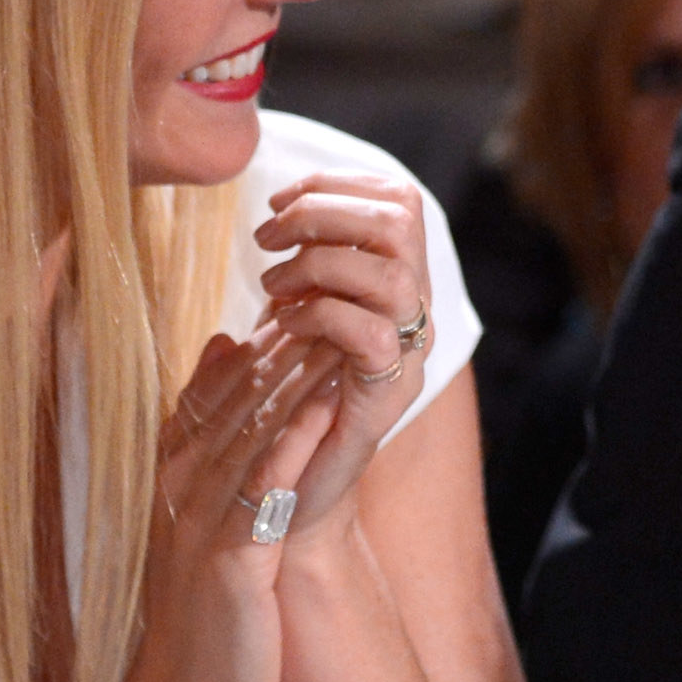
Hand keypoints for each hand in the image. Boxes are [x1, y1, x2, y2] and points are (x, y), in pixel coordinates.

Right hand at [118, 326, 338, 681]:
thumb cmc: (207, 606)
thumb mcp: (206, 508)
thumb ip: (212, 427)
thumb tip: (225, 343)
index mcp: (174, 469)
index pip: (218, 384)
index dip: (265, 337)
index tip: (311, 293)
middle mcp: (181, 486)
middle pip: (237, 396)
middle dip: (286, 341)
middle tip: (335, 290)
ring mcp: (202, 522)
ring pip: (253, 430)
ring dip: (297, 377)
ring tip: (341, 326)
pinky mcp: (232, 562)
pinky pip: (265, 492)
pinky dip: (295, 447)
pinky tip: (328, 409)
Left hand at [251, 171, 434, 544]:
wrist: (290, 496)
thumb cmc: (283, 404)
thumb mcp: (288, 320)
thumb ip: (297, 269)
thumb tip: (275, 210)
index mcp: (398, 286)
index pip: (398, 200)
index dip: (338, 184)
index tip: (278, 200)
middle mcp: (415, 314)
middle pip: (401, 220)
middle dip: (323, 211)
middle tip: (267, 236)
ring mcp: (409, 355)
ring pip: (389, 272)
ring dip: (317, 264)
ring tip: (270, 286)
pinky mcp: (387, 397)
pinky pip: (371, 334)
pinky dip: (319, 316)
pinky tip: (284, 325)